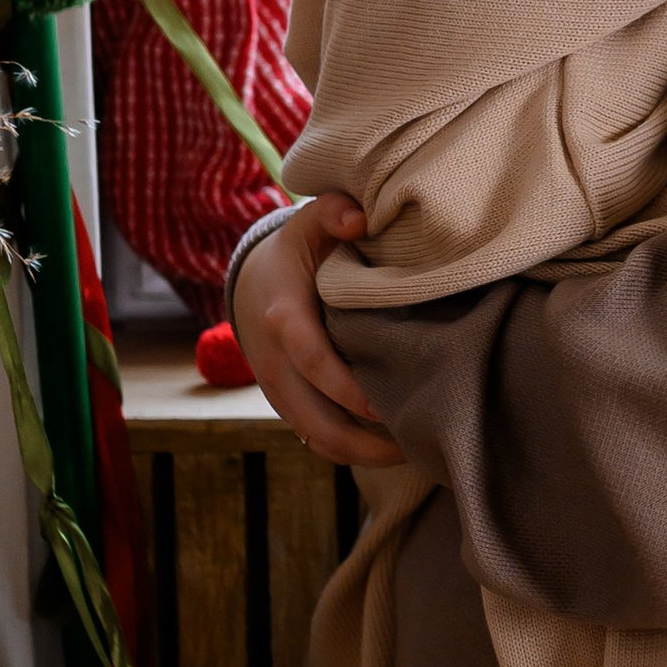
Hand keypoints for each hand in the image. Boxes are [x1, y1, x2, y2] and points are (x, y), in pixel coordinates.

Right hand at [228, 196, 407, 464]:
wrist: (252, 281)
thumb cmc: (298, 251)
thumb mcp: (310, 222)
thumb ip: (334, 212)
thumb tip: (359, 220)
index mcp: (283, 318)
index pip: (315, 364)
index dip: (351, 390)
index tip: (389, 407)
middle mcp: (275, 362)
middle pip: (316, 420)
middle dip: (364, 442)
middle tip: (415, 442)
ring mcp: (277, 389)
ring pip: (316, 439)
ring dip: (360, 454)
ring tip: (409, 451)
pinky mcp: (285, 403)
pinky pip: (314, 438)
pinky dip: (348, 450)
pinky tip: (387, 446)